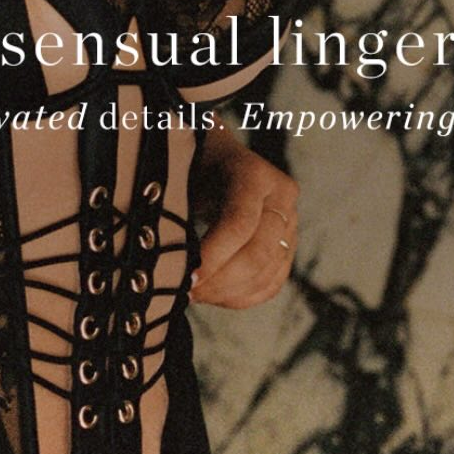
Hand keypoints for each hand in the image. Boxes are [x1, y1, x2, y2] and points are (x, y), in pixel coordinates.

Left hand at [189, 132, 298, 309]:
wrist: (215, 156)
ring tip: (196, 295)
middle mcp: (280, 197)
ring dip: (229, 293)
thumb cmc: (190, 164)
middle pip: (258, 253)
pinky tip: (215, 296)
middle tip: (187, 293)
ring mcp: (290, 222)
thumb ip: (175, 207)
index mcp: (254, 173)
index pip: (239, 224)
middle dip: (221, 281)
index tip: (187, 278)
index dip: (214, 256)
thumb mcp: (182, 174)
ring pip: (267, 273)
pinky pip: (272, 283)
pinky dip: (243, 297)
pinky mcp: (288, 244)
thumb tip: (164, 255)